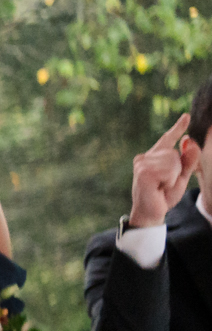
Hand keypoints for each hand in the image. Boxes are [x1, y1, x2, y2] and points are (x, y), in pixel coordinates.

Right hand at [129, 114, 198, 228]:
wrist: (151, 214)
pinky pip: (168, 170)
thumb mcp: (181, 177)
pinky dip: (169, 180)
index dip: (178, 127)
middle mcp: (144, 157)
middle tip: (165, 184)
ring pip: (172, 160)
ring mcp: (141, 164)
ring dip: (173, 176)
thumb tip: (189, 140)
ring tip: (161, 186)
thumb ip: (188, 160)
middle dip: (178, 169)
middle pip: (174, 153)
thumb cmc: (163, 196)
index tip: (187, 116)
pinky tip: (158, 188)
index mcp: (153, 157)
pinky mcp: (143, 172)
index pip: (168, 140)